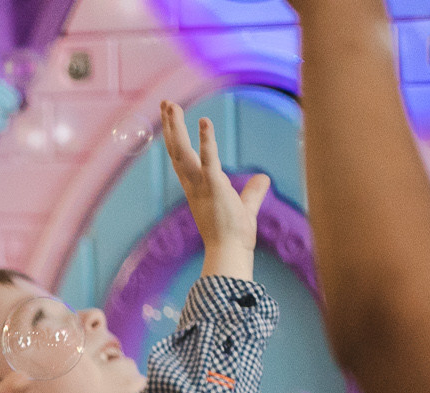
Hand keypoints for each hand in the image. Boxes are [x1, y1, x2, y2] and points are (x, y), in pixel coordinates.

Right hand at [161, 100, 268, 279]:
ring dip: (176, 127)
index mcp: (197, 189)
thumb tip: (264, 178)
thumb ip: (253, 191)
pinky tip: (205, 121)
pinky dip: (207, 140)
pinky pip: (209, 159)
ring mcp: (201, 186)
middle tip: (165, 103)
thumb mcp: (245, 206)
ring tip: (171, 105)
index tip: (171, 122)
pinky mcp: (214, 186)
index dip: (175, 140)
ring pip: (182, 152)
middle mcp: (193, 185)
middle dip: (170, 126)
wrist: (230, 253)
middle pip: (176, 150)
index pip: (182, 160)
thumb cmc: (234, 236)